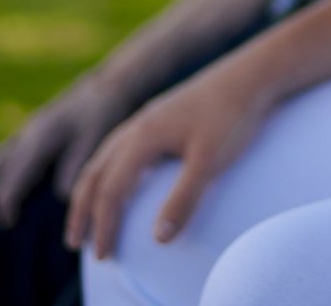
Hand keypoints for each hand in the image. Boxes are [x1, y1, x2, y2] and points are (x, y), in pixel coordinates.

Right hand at [0, 79, 133, 225]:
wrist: (105, 88)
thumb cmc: (102, 114)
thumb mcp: (94, 139)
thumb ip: (75, 166)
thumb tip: (59, 197)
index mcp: (40, 138)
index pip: (13, 175)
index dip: (7, 201)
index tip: (8, 224)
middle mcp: (26, 135)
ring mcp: (25, 132)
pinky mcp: (29, 133)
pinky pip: (1, 157)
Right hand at [64, 56, 272, 258]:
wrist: (256, 73)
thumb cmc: (235, 115)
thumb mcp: (211, 161)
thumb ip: (184, 199)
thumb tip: (158, 240)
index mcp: (143, 136)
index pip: (110, 191)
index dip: (104, 226)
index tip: (105, 257)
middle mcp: (137, 125)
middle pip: (95, 173)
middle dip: (82, 210)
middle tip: (75, 244)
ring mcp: (149, 115)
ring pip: (105, 156)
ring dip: (91, 188)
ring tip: (88, 214)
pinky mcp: (163, 112)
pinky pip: (122, 144)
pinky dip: (109, 168)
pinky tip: (123, 177)